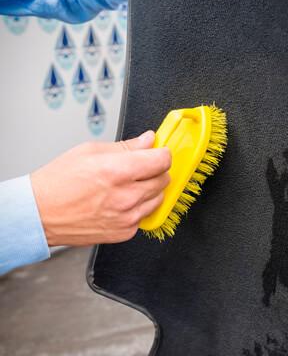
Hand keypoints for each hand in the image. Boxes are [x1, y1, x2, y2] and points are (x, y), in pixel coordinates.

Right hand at [30, 131, 170, 245]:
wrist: (38, 214)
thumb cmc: (58, 182)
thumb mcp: (90, 151)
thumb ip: (127, 146)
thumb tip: (148, 140)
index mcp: (118, 171)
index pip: (162, 160)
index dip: (161, 153)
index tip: (158, 152)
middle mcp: (126, 196)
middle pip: (164, 179)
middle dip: (155, 170)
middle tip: (140, 168)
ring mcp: (127, 217)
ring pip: (159, 198)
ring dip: (149, 190)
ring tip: (127, 185)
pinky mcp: (125, 232)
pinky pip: (145, 215)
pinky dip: (139, 208)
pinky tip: (120, 202)